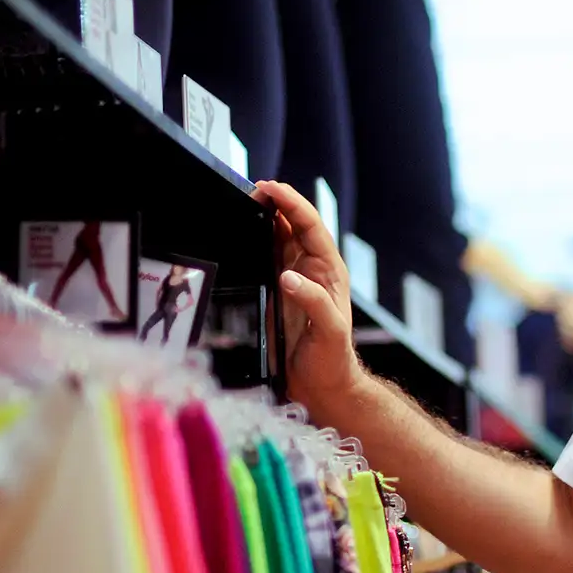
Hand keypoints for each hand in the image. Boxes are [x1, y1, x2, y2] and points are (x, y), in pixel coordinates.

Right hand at [254, 180, 362, 418]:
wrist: (321, 385)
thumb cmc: (332, 360)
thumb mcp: (330, 332)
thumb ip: (314, 303)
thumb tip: (290, 277)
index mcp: (330, 272)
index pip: (311, 226)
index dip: (292, 203)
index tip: (270, 188)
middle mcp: (312, 269)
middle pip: (293, 224)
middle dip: (275, 202)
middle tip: (250, 189)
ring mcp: (294, 277)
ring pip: (278, 236)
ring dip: (263, 217)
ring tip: (242, 200)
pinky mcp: (278, 289)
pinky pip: (265, 256)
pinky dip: (254, 239)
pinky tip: (240, 230)